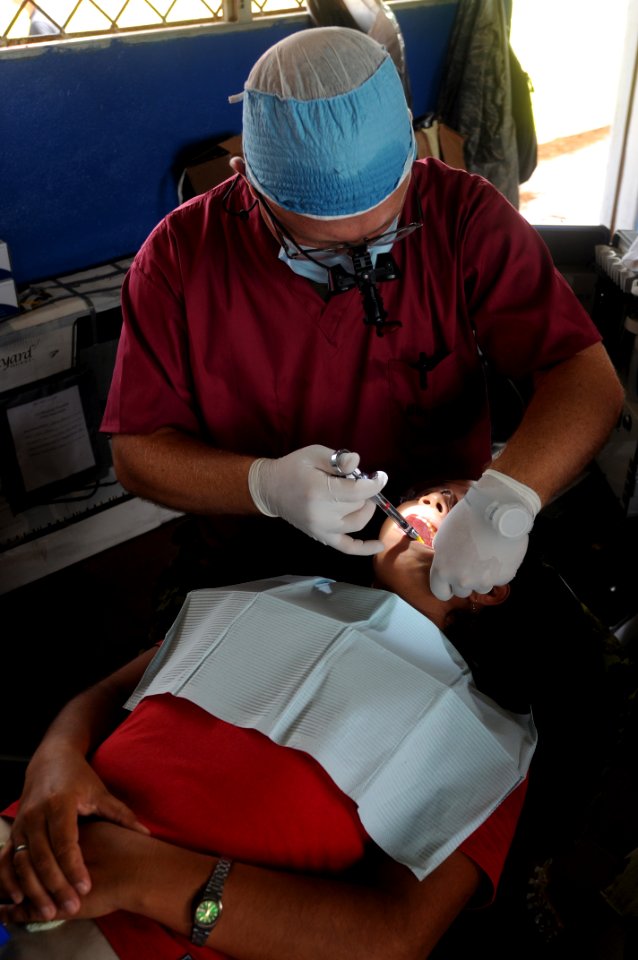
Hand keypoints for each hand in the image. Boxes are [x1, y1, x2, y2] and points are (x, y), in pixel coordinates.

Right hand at [0, 747, 148, 918]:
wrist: (51, 760)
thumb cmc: (79, 778)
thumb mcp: (100, 792)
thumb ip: (120, 815)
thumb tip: (145, 833)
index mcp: (61, 803)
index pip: (65, 841)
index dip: (74, 867)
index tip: (86, 887)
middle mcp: (37, 813)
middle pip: (43, 857)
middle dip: (56, 885)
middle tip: (72, 908)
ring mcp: (21, 822)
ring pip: (23, 862)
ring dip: (34, 889)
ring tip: (49, 912)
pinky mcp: (14, 829)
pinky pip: (7, 859)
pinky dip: (10, 880)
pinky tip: (20, 899)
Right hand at [248, 445, 387, 554]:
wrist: (270, 489)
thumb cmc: (293, 468)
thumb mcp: (314, 454)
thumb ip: (337, 459)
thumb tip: (358, 462)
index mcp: (320, 490)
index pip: (358, 492)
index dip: (375, 483)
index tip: (380, 476)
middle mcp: (322, 513)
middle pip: (358, 505)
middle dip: (364, 492)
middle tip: (357, 481)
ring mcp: (322, 528)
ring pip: (357, 522)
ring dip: (364, 509)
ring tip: (359, 498)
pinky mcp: (321, 536)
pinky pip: (346, 547)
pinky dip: (364, 548)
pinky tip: (379, 545)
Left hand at [429, 469, 540, 599]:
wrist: (497, 508)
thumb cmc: (467, 517)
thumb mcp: (443, 536)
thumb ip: (443, 556)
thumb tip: (447, 563)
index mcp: (443, 570)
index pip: (440, 593)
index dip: (446, 586)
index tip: (451, 580)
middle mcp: (462, 580)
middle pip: (462, 591)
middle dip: (465, 580)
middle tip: (471, 561)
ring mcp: (484, 581)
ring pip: (482, 587)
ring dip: (483, 576)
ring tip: (486, 554)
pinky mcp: (504, 577)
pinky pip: (499, 578)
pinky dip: (499, 569)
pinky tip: (499, 551)